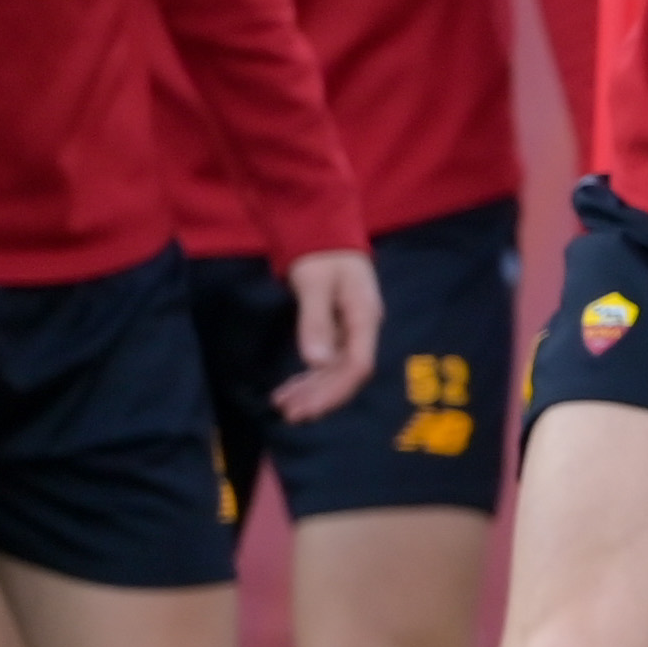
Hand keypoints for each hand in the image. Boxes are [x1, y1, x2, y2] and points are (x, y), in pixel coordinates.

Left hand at [274, 250, 381, 423]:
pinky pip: (327, 360)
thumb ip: (315, 320)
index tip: (306, 407)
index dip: (333, 391)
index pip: (356, 366)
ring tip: (283, 406)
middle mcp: (362, 329)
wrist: (325, 232)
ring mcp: (352, 330)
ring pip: (335, 370)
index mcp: (364, 318)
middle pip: (346, 373)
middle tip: (289, 414)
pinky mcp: (339, 329)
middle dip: (319, 396)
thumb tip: (315, 361)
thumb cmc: (321, 254)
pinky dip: (309, 377)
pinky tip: (291, 389)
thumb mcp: (314, 283)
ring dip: (312, 390)